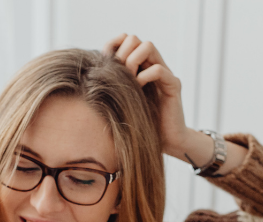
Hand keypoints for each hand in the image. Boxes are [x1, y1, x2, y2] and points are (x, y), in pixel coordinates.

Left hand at [103, 34, 247, 173]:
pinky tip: (138, 90)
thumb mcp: (120, 101)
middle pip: (135, 39)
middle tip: (117, 73)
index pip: (125, 40)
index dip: (112, 46)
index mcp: (139, 66)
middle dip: (122, 53)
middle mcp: (152, 65)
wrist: (165, 142)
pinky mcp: (173, 85)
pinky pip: (158, 70)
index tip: (104, 64)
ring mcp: (164, 74)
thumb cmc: (139, 124)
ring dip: (133, 61)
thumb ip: (111, 85)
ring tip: (128, 79)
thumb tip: (89, 73)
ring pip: (148, 46)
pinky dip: (145, 77)